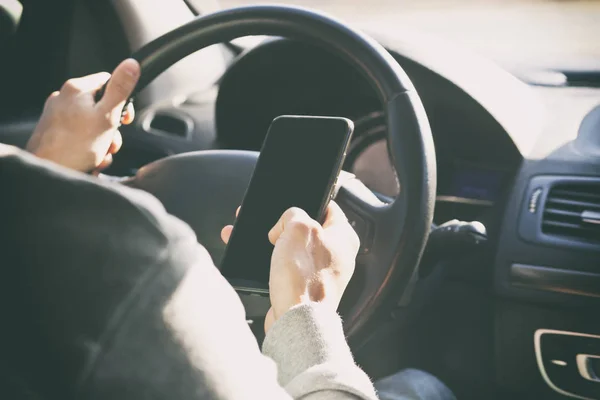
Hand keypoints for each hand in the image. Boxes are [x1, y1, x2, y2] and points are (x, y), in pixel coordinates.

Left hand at [26, 58, 139, 172]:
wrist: (48, 170)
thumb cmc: (76, 146)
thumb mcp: (107, 115)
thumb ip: (120, 90)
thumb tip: (131, 64)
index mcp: (76, 89)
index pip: (108, 82)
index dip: (122, 101)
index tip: (125, 119)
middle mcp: (63, 98)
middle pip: (101, 107)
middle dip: (112, 129)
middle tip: (111, 143)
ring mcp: (57, 116)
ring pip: (92, 125)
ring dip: (103, 142)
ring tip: (99, 156)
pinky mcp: (54, 132)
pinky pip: (80, 136)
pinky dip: (90, 149)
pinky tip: (90, 161)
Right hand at [221, 201, 359, 331]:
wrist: (296, 320)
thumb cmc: (305, 277)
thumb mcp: (298, 227)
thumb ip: (292, 214)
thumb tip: (283, 225)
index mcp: (344, 237)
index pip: (329, 207)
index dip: (307, 201)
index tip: (292, 201)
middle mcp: (336, 256)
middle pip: (307, 229)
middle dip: (283, 224)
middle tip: (270, 222)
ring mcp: (321, 274)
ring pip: (293, 248)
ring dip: (273, 242)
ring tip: (252, 236)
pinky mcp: (304, 288)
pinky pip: (286, 268)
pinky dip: (269, 261)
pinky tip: (251, 257)